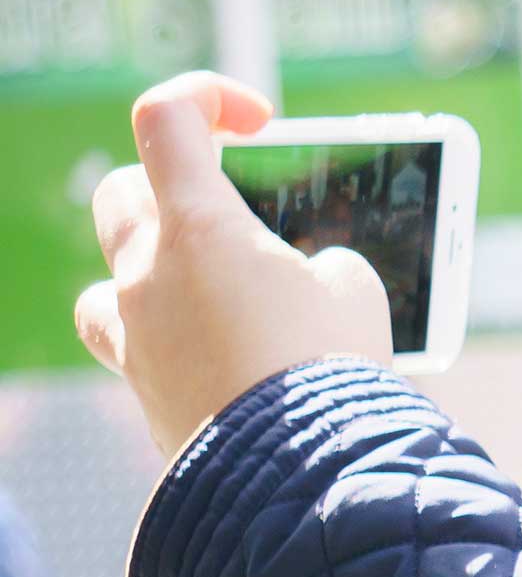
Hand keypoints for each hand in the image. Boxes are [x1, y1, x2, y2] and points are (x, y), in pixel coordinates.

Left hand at [73, 72, 390, 458]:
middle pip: (124, 194)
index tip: (254, 120)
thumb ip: (319, 266)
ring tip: (209, 298)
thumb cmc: (332, 373)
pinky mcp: (143, 393)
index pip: (166, 119)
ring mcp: (135, 336)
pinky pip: (133, 349)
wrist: (303, 478)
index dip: (207, 98)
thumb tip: (306, 278)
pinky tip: (217, 362)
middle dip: (171, 191)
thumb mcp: (354, 294)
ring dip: (152, 276)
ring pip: (112, 280)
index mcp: (200, 229)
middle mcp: (149, 274)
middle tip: (228, 216)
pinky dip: (168, 344)